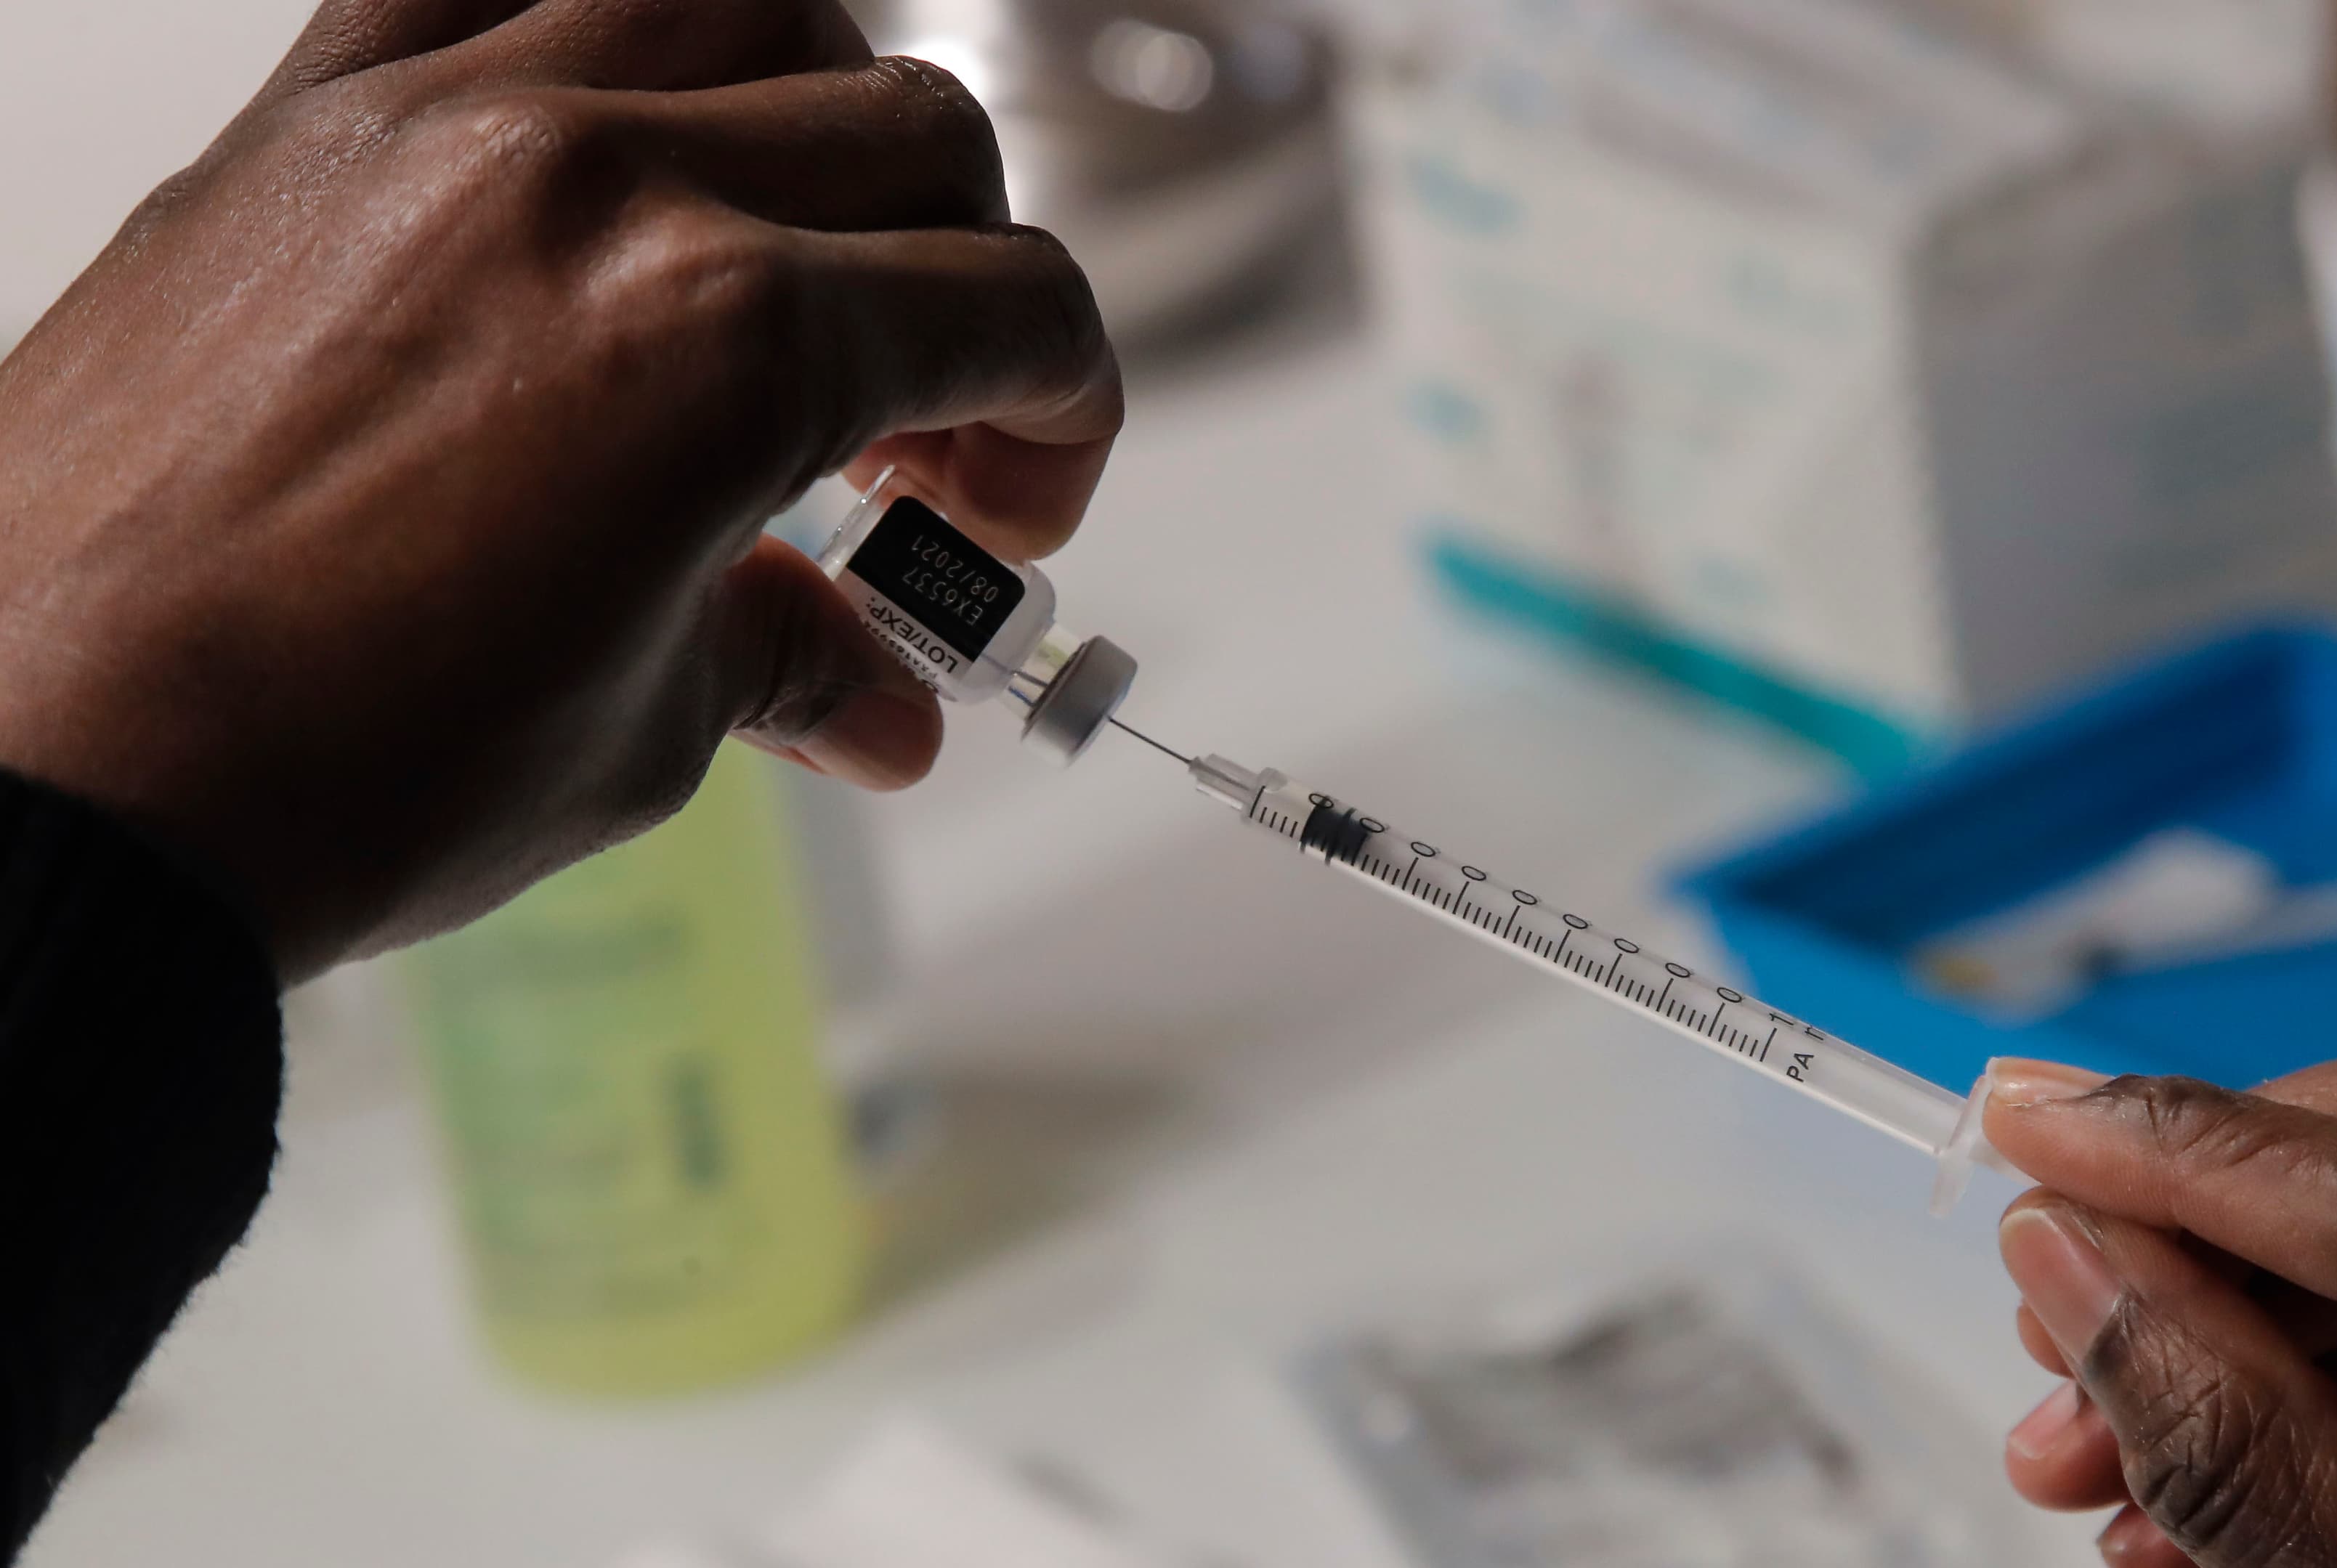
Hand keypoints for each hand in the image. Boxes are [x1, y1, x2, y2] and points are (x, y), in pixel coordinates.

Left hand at [0, 0, 1122, 979]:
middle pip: (916, 136)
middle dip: (978, 287)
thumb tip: (880, 697)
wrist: (42, 777)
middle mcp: (605, 182)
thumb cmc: (321, 773)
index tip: (1018, 504)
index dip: (1070, 416)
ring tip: (795, 245)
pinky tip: (619, 136)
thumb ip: (792, 658)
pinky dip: (600, 29)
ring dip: (824, 112)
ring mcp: (445, 122)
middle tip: (923, 437)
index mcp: (727, 342)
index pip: (1015, 307)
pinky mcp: (304, 121)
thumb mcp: (638, 734)